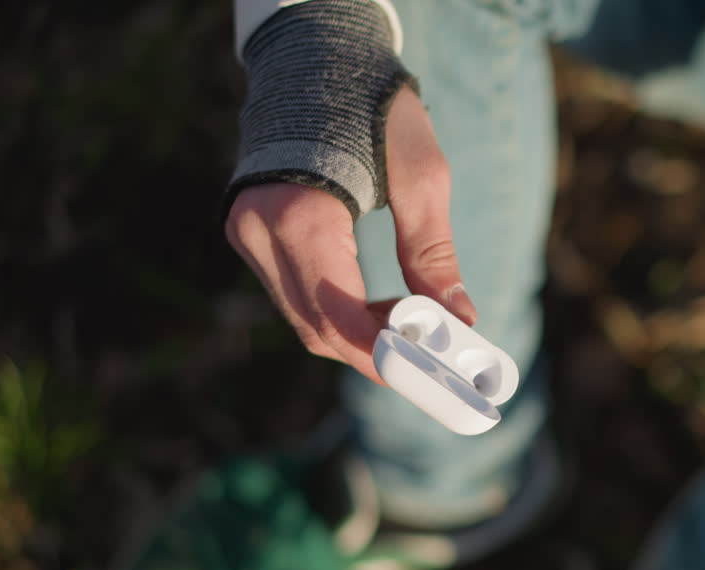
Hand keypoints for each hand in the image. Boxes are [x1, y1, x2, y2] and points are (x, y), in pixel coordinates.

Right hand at [225, 87, 476, 383]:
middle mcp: (259, 230)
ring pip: (303, 319)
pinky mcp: (250, 237)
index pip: (337, 313)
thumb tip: (458, 321)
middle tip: (433, 367)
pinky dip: (338, 314)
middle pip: (317, 328)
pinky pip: (294, 296)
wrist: (318, 60)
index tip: (431, 374)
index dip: (384, 354)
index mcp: (299, 212)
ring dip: (359, 337)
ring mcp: (246, 236)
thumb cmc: (376, 109)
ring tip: (415, 333)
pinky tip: (381, 309)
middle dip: (376, 355)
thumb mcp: (421, 177)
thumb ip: (433, 254)